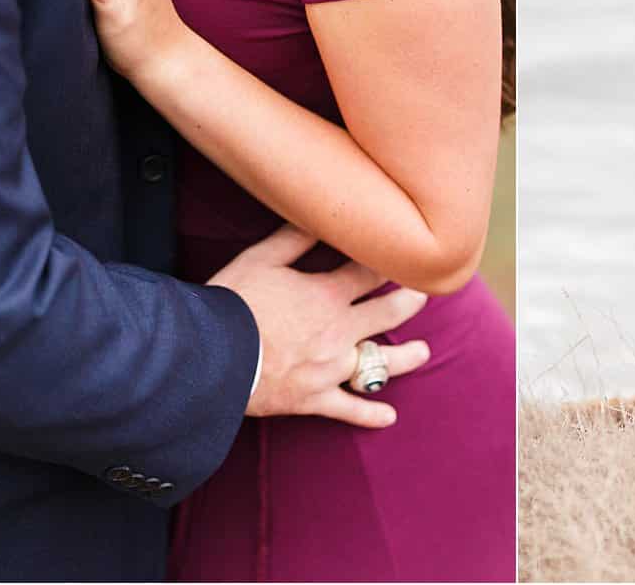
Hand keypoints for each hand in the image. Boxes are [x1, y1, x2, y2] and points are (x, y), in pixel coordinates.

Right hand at [209, 225, 432, 427]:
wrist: (209, 357)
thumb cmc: (233, 302)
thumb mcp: (261, 259)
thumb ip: (293, 238)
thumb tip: (316, 218)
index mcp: (327, 295)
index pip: (369, 274)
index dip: (387, 264)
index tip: (401, 256)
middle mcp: (338, 331)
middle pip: (387, 314)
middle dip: (409, 303)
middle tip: (424, 296)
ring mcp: (330, 368)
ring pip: (379, 364)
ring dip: (405, 358)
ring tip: (423, 351)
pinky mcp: (313, 399)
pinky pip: (349, 409)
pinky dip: (369, 414)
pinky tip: (389, 416)